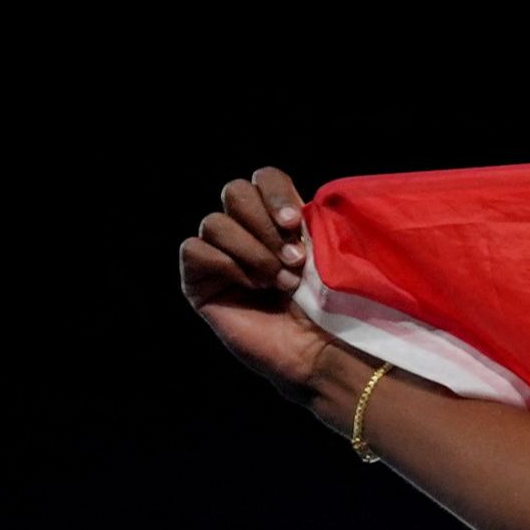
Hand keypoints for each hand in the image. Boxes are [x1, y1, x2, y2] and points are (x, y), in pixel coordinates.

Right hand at [179, 168, 352, 406]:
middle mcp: (246, 232)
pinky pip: (196, 249)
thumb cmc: (333, 306)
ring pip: (216, 222)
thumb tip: (293, 201)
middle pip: (234, 192)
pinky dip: (227, 265)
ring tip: (282, 282)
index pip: (263, 178)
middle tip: (295, 259)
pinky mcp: (199, 282)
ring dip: (254, 251)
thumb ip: (303, 218)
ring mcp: (220, 256)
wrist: (322, 351)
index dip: (274, 192)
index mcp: (279, 219)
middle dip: (265, 223)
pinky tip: (252, 288)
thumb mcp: (326, 254)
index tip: (294, 221)